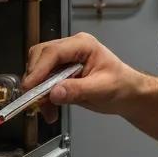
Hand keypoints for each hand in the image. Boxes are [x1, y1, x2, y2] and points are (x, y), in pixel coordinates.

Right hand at [23, 32, 143, 122]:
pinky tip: (49, 111)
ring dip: (37, 92)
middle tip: (34, 99)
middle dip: (35, 80)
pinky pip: (42, 83)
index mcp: (83, 45)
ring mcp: (64, 61)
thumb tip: (54, 93)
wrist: (127, 95)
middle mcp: (70, 49)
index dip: (39, 69)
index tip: (30, 87)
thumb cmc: (122, 86)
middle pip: (40, 58)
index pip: (54, 52)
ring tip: (46, 110)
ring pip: (38, 71)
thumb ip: (78, 90)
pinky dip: (42, 98)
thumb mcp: (102, 89)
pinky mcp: (60, 74)